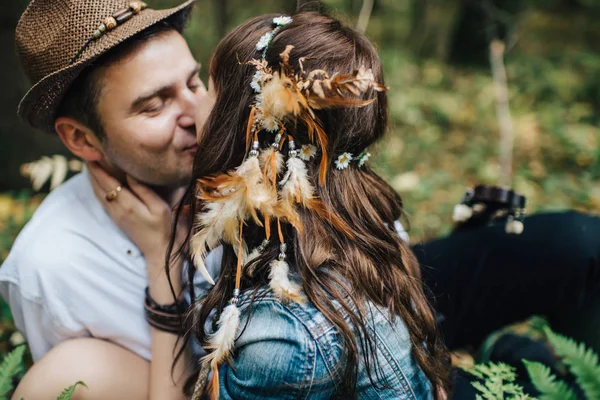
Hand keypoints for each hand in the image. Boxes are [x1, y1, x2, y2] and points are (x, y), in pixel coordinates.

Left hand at [87, 162, 186, 299]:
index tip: (92, 151)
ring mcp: (115, 214)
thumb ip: (143, 189)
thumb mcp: (158, 207)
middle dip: (91, 169)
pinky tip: (97, 182)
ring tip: (88, 164)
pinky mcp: (116, 219)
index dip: (98, 166)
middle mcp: (117, 208)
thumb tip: (129, 173)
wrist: (158, 250)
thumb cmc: (163, 227)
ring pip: (97, 192)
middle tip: (85, 152)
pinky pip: (101, 200)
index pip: (107, 180)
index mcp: (127, 203)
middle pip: (98, 185)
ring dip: (91, 178)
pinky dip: (96, 188)